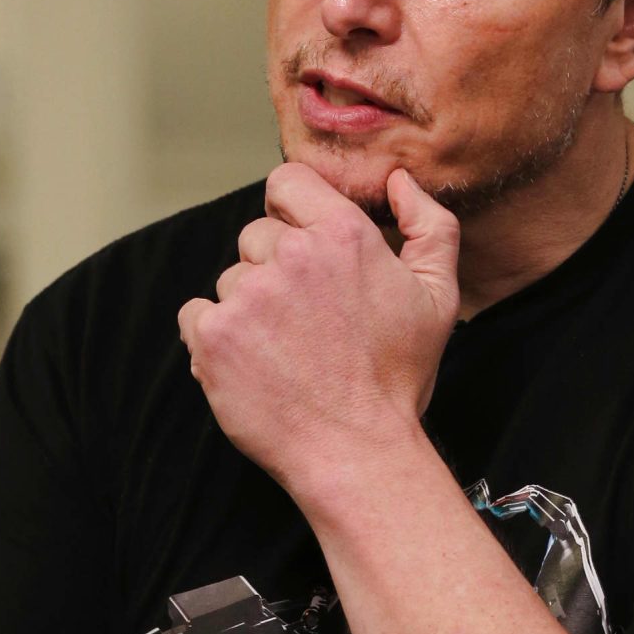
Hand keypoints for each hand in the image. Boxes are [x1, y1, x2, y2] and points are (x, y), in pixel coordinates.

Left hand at [177, 162, 459, 498]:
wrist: (356, 452)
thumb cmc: (397, 380)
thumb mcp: (438, 299)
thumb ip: (430, 227)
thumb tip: (399, 181)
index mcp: (342, 235)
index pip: (287, 183)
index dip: (290, 210)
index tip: (300, 247)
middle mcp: (291, 256)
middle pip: (256, 236)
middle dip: (274, 271)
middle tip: (305, 323)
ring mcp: (247, 296)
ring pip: (230, 280)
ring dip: (248, 310)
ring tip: (284, 353)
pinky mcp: (214, 337)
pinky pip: (195, 315)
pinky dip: (214, 338)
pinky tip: (251, 365)